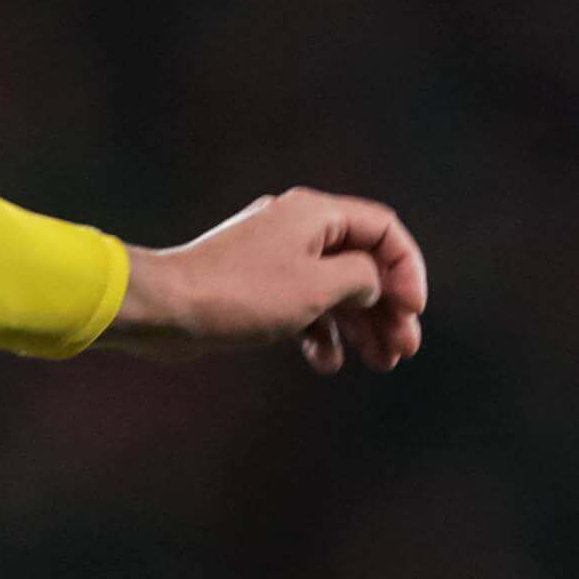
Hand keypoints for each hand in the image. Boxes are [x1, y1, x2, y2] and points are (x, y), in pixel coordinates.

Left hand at [115, 192, 425, 372]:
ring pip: (336, 290)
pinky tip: (326, 362)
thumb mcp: (318, 286)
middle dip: (388, 308)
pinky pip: (304, 307)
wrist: (165, 309)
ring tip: (379, 363)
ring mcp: (276, 259)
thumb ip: (362, 280)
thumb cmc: (240, 293)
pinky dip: (321, 333)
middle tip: (404, 350)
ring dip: (361, 326)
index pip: (384, 230)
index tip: (413, 310)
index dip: (408, 269)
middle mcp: (298, 229)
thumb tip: (373, 286)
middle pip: (363, 264)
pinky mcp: (257, 289)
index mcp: (316, 214)